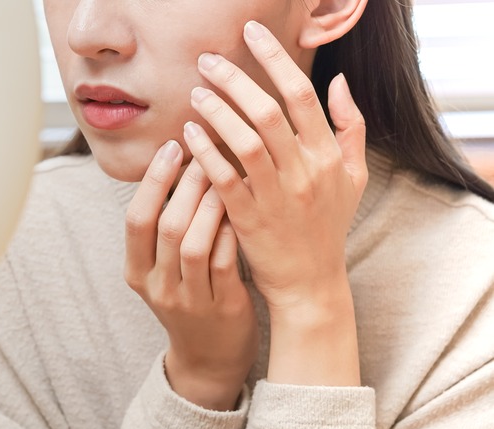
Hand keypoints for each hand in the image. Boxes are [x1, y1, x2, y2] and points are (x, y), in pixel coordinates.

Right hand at [124, 142, 257, 410]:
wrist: (209, 356)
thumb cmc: (188, 295)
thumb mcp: (162, 267)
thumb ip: (163, 225)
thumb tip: (178, 160)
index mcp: (136, 271)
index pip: (135, 219)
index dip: (152, 181)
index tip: (172, 146)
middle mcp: (158, 286)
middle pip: (166, 227)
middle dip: (186, 184)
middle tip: (206, 150)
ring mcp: (189, 300)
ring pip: (194, 244)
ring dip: (209, 205)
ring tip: (225, 173)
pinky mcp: (222, 308)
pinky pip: (224, 263)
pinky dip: (230, 232)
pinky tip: (242, 207)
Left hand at [183, 21, 366, 385]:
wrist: (310, 282)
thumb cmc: (327, 226)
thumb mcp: (353, 176)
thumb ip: (351, 127)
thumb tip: (340, 82)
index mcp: (329, 156)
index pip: (302, 95)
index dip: (275, 59)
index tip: (250, 33)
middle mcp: (305, 172)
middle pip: (269, 112)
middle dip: (236, 79)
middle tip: (208, 60)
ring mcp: (277, 196)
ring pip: (245, 142)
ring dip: (217, 112)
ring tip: (195, 92)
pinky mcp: (249, 219)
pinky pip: (224, 178)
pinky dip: (205, 153)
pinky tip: (188, 133)